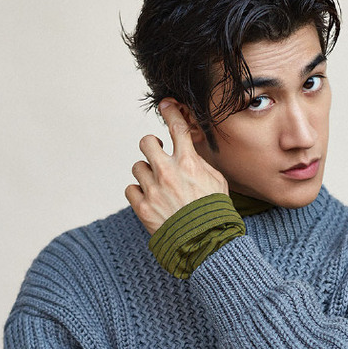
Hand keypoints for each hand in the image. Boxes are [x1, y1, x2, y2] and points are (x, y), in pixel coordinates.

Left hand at [125, 99, 228, 234]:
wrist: (205, 243)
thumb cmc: (214, 213)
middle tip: (156, 153)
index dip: (170, 112)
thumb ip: (200, 163)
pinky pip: (130, 189)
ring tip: (157, 186)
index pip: (176, 127)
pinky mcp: (142, 207)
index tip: (165, 105)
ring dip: (146, 173)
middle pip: (146, 142)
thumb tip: (188, 151)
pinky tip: (150, 199)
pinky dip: (138, 192)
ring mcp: (153, 190)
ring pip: (137, 167)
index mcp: (188, 163)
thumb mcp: (217, 181)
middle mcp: (168, 172)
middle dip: (150, 145)